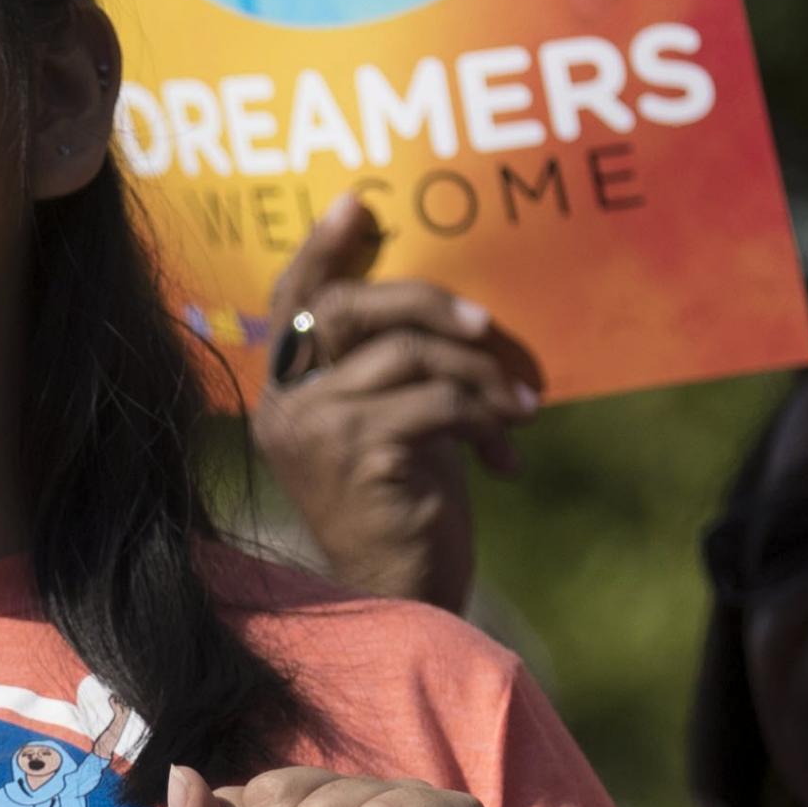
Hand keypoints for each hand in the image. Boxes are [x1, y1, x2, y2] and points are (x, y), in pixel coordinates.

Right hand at [247, 195, 540, 611]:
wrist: (405, 600)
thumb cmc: (405, 508)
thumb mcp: (394, 423)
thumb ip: (391, 364)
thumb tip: (437, 300)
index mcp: (284, 393)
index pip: (291, 300)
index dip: (322, 249)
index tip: (360, 206)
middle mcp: (285, 406)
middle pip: (347, 307)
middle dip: (427, 301)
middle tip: (487, 328)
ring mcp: (316, 431)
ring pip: (408, 355)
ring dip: (481, 377)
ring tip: (522, 409)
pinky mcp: (359, 455)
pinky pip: (439, 402)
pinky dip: (487, 421)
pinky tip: (506, 458)